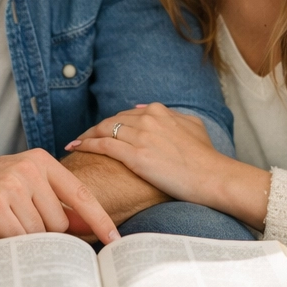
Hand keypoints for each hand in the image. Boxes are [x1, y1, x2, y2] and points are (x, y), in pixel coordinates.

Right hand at [0, 149, 118, 243]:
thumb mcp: (19, 185)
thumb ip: (51, 202)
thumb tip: (88, 227)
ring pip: (40, 234)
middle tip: (13, 225)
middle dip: (42, 235)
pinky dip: (6, 244)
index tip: (117, 241)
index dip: (100, 220)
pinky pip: (18, 239)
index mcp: (40, 162)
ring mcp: (12, 185)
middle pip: (60, 223)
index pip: (81, 195)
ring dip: (22, 239)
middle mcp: (30, 169)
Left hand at [66, 104, 229, 206]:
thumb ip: (173, 116)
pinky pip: (104, 146)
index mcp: (159, 111)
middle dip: (95, 129)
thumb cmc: (205, 158)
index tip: (102, 132)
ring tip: (74, 143)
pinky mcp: (135, 155)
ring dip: (86, 136)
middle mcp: (148, 119)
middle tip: (81, 138)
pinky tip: (77, 148)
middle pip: (112, 121)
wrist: (213, 176)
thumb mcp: (193, 127)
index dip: (112, 123)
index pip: (127, 114)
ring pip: (104, 131)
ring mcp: (141, 136)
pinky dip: (87, 145)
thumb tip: (149, 109)